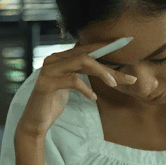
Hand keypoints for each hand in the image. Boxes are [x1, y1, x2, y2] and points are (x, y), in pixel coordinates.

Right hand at [16, 44, 136, 138]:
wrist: (36, 121)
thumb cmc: (55, 102)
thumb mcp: (74, 84)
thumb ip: (85, 72)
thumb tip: (110, 69)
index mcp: (62, 58)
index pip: (87, 49)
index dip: (106, 46)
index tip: (125, 43)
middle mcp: (55, 59)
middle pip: (88, 55)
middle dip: (110, 65)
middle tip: (129, 78)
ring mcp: (49, 69)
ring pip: (82, 61)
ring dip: (102, 72)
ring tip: (114, 84)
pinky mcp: (47, 83)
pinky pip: (73, 80)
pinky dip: (86, 88)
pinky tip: (93, 97)